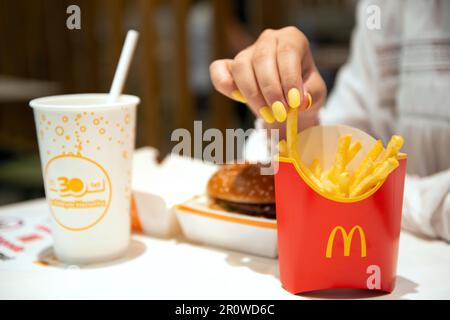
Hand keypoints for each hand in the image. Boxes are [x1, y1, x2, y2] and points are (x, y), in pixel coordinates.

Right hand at [210, 27, 325, 127]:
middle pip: (262, 59)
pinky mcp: (229, 66)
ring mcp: (246, 52)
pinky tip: (237, 98)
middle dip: (271, 90)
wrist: (290, 101)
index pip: (287, 52)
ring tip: (268, 115)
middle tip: (280, 114)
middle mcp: (268, 40)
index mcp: (291, 39)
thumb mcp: (316, 92)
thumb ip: (312, 93)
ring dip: (253, 94)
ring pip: (241, 67)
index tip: (294, 103)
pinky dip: (223, 83)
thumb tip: (300, 100)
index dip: (289, 78)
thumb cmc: (304, 91)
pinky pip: (218, 70)